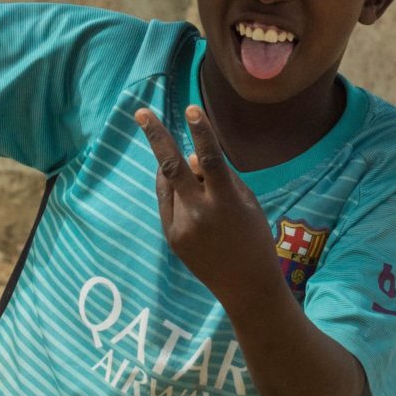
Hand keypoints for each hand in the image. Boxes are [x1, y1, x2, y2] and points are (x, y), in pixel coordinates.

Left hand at [134, 105, 284, 301]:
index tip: (192, 109)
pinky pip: (167, 202)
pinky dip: (174, 190)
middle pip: (171, 167)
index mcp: (225, 202)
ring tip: (191, 174)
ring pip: (169, 184)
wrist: (246, 287)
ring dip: (175, 170)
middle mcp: (198, 213)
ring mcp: (180, 226)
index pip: (209, 160)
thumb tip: (191, 157)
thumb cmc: (254, 239)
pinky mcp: (171, 237)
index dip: (201, 132)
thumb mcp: (247, 203)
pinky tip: (187, 193)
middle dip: (156, 137)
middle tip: (140, 112)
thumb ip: (220, 178)